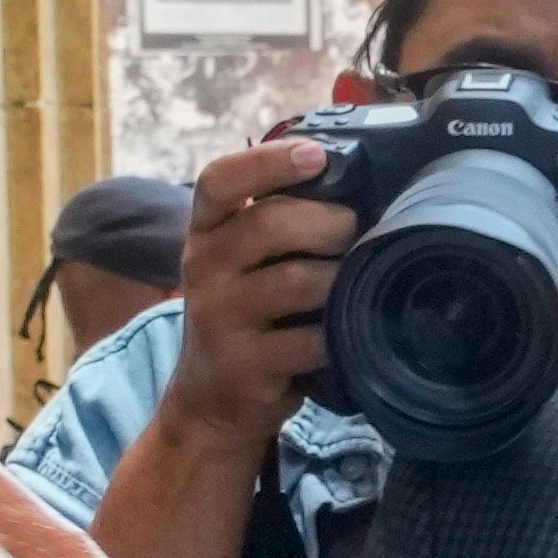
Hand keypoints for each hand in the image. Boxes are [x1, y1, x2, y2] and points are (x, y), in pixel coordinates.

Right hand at [157, 132, 352, 438]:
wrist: (211, 401)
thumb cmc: (244, 315)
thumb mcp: (238, 262)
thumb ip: (274, 222)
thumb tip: (353, 186)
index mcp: (205, 232)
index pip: (219, 181)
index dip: (268, 161)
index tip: (315, 155)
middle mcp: (203, 268)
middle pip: (270, 223)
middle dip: (329, 223)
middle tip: (354, 232)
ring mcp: (219, 318)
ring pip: (297, 280)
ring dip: (339, 279)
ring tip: (352, 283)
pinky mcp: (244, 365)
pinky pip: (308, 339)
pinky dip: (336, 334)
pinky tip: (342, 332)